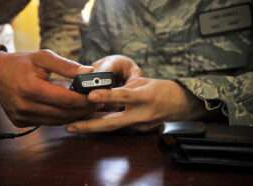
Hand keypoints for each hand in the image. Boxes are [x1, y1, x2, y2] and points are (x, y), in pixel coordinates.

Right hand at [0, 49, 94, 126]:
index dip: (84, 100)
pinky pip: (47, 123)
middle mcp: (26, 106)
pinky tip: (70, 111)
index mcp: (31, 88)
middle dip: (84, 109)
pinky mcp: (21, 123)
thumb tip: (89, 73)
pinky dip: (61, 118)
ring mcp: (22, 117)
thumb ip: (66, 66)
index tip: (98, 96)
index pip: (66, 99)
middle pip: (64, 114)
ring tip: (87, 107)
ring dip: (74, 116)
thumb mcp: (43, 58)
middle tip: (98, 103)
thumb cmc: (20, 63)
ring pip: (57, 121)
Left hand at [66, 56, 206, 132]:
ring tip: (74, 126)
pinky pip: (119, 127)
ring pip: (113, 127)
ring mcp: (141, 125)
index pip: (124, 96)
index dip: (107, 96)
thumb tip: (103, 91)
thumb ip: (125, 88)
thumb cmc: (164, 89)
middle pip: (113, 122)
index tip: (90, 96)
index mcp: (146, 97)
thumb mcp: (145, 82)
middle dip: (90, 125)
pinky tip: (91, 122)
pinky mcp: (139, 130)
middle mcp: (142, 114)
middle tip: (70, 127)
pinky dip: (104, 124)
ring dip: (93, 126)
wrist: (182, 105)